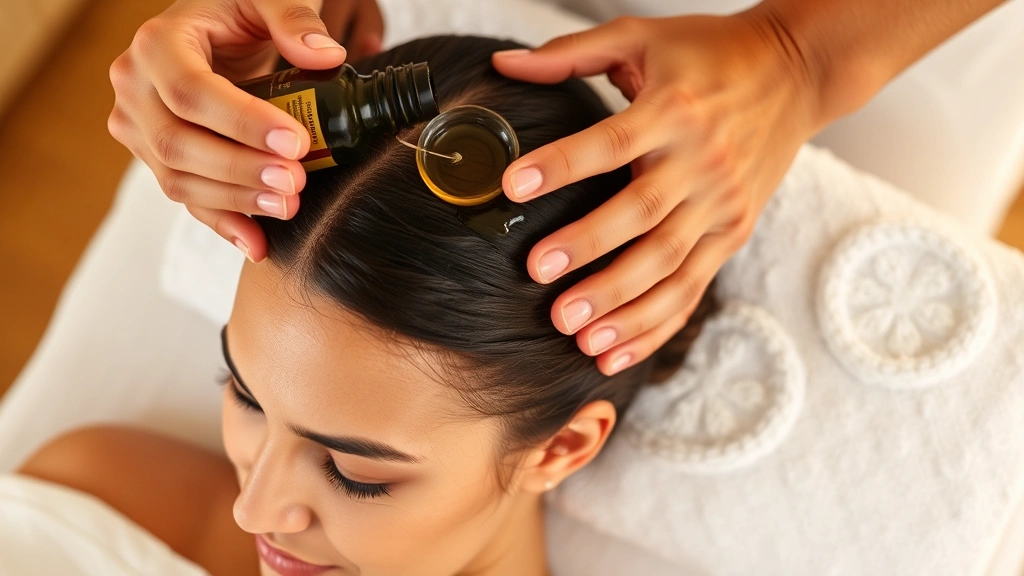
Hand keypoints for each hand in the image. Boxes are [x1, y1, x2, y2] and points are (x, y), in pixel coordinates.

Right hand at [108, 0, 383, 261]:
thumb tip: (324, 56)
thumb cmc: (237, 11)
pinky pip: (186, 198)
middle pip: (179, 143)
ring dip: (236, 201)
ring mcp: (139, 127)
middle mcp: (135, 87)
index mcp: (158, 44)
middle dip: (241, 169)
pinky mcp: (154, 158)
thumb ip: (293, 17)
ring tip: (288, 204)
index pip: (191, 92)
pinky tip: (258, 243)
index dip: (242, 122)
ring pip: (178, 178)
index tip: (294, 141)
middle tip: (296, 180)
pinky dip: (223, 223)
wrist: (214, 31)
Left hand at [493, 12, 825, 374]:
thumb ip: (571, 53)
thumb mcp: (643, 37)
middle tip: (539, 275)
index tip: (513, 185)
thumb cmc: (710, 53)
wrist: (796, 72)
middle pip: (642, 215)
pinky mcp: (733, 233)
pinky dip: (655, 324)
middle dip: (590, 248)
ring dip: (622, 304)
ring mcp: (723, 204)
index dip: (563, 164)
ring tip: (576, 334)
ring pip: (669, 264)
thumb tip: (502, 64)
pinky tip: (616, 352)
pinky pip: (692, 287)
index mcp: (674, 110)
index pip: (612, 141)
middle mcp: (702, 161)